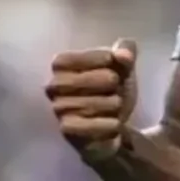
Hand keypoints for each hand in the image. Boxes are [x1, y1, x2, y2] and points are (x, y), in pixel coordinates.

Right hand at [46, 39, 138, 161]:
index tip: (112, 59)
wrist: (114, 123)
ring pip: (88, 104)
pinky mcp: (67, 129)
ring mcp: (59, 109)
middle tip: (116, 84)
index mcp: (62, 66)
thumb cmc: (113, 88)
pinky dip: (107, 124)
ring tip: (116, 103)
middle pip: (79, 80)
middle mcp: (54, 87)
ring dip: (112, 103)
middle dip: (107, 80)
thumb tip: (124, 54)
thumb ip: (126, 51)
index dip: (94, 57)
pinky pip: (87, 126)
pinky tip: (115, 122)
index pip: (69, 59)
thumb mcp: (123, 66)